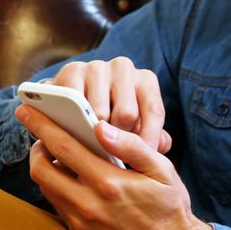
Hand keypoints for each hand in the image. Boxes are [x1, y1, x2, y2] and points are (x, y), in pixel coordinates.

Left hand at [15, 104, 213, 229]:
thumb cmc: (169, 206)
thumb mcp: (161, 169)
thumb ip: (130, 145)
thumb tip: (99, 127)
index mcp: (109, 183)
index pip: (63, 147)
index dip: (41, 125)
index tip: (26, 110)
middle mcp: (89, 204)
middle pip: (41, 170)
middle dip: (36, 147)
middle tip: (45, 135)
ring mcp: (81, 221)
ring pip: (45, 187)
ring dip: (44, 166)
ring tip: (58, 152)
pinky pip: (56, 202)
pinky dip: (55, 184)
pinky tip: (70, 175)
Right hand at [50, 57, 171, 153]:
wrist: (69, 101)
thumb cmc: (110, 117)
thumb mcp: (135, 127)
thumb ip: (151, 136)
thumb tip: (161, 145)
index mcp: (145, 79)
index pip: (153, 112)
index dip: (148, 140)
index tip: (139, 163)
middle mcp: (124, 67)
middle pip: (126, 114)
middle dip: (118, 138)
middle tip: (109, 150)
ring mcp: (97, 67)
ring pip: (100, 113)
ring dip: (94, 133)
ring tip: (91, 142)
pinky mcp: (72, 70)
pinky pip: (76, 104)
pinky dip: (74, 122)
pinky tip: (73, 130)